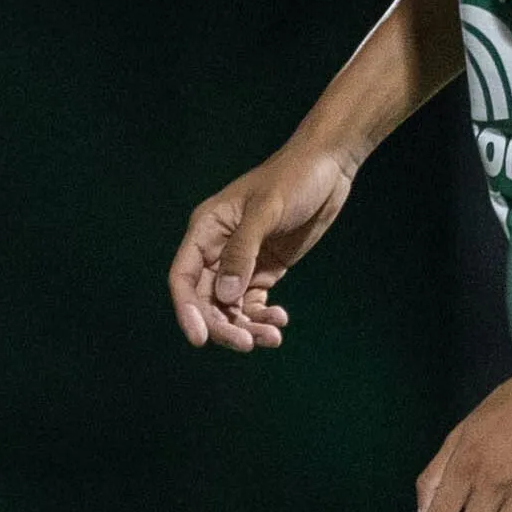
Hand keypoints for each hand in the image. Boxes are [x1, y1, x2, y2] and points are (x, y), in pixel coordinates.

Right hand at [167, 143, 359, 349]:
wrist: (328, 166)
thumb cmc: (293, 178)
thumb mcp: (266, 211)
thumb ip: (243, 252)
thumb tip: (224, 296)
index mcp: (206, 230)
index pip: (183, 278)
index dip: (187, 310)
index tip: (200, 339)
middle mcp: (217, 249)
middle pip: (206, 300)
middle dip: (223, 325)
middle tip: (247, 344)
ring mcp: (241, 262)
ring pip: (230, 307)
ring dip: (246, 326)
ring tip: (272, 336)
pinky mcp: (264, 269)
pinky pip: (253, 304)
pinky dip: (262, 318)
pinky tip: (279, 320)